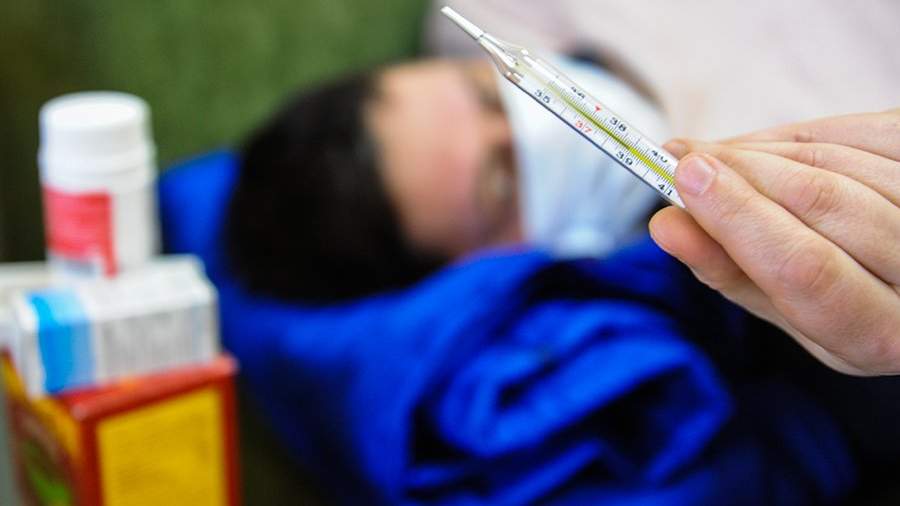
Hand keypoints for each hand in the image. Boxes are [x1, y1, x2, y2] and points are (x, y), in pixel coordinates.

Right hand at [648, 109, 899, 374]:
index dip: (740, 217)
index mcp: (879, 335)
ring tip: (718, 159)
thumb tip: (667, 224)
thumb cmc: (840, 305)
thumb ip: (727, 270)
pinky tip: (767, 148)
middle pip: (823, 201)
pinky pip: (862, 130)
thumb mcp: (784, 311)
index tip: (685, 176)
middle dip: (741, 170)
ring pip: (839, 161)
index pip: (806, 269)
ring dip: (763, 151)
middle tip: (682, 157)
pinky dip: (799, 135)